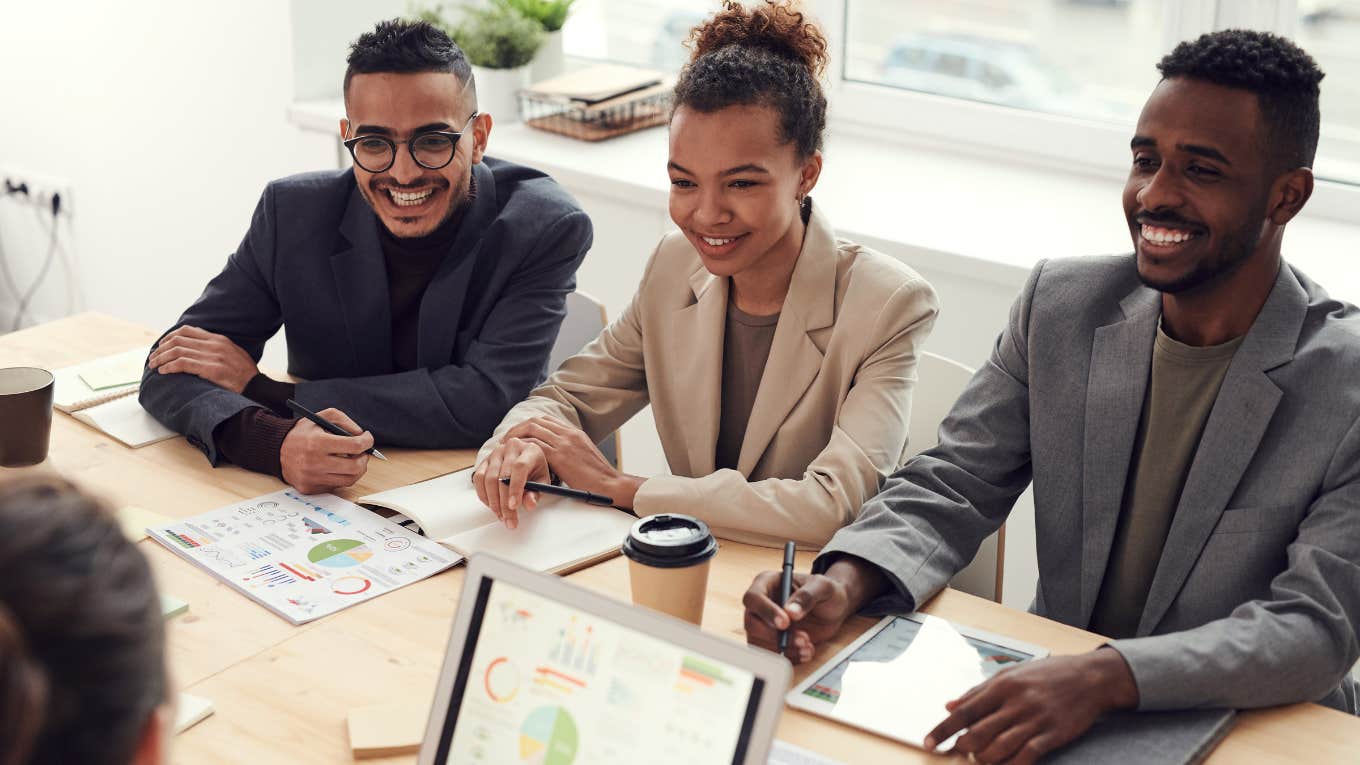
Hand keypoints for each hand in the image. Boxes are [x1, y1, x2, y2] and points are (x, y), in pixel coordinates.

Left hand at [148, 325, 258, 392]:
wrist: (257, 387)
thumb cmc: (245, 374)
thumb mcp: (233, 354)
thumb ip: (217, 349)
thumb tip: (198, 350)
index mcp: (218, 339)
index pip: (187, 331)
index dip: (170, 337)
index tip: (162, 346)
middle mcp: (214, 345)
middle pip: (178, 340)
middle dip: (161, 349)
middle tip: (153, 358)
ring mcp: (213, 356)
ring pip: (177, 351)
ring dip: (161, 358)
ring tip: (154, 366)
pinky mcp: (211, 369)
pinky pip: (183, 364)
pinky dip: (169, 366)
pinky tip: (163, 371)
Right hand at [279, 408, 372, 494]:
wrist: (277, 449)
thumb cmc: (303, 433)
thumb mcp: (322, 417)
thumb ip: (345, 422)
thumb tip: (362, 436)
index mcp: (318, 442)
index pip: (354, 446)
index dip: (367, 441)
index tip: (367, 439)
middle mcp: (314, 463)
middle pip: (355, 467)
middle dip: (364, 458)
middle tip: (362, 453)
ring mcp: (311, 478)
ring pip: (349, 480)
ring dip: (356, 469)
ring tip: (352, 460)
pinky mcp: (310, 488)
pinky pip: (336, 486)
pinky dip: (341, 476)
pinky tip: (336, 467)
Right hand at [473, 436, 549, 529]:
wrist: (525, 459)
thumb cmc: (535, 470)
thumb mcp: (542, 481)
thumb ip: (536, 493)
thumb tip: (529, 504)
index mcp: (529, 450)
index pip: (519, 467)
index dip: (515, 488)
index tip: (514, 506)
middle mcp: (510, 448)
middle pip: (502, 476)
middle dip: (504, 503)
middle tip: (509, 520)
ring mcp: (495, 453)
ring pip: (488, 479)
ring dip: (493, 502)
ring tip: (501, 516)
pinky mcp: (484, 461)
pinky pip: (478, 479)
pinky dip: (484, 495)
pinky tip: (492, 506)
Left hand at [502, 417, 643, 508]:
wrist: (610, 485)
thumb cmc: (598, 478)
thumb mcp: (584, 457)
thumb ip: (569, 452)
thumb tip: (553, 457)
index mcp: (574, 433)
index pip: (546, 420)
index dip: (528, 425)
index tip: (518, 434)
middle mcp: (569, 434)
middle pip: (536, 421)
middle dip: (517, 428)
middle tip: (506, 440)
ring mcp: (565, 443)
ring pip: (532, 430)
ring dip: (516, 437)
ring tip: (506, 448)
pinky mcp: (561, 456)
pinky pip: (535, 446)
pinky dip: (522, 449)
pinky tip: (514, 457)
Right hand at [742, 556, 886, 661]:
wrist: (833, 609)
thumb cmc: (825, 591)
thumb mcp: (822, 587)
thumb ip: (807, 596)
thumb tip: (791, 612)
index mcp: (767, 583)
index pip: (753, 598)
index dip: (766, 612)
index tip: (785, 623)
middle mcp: (761, 605)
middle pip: (752, 624)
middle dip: (776, 636)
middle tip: (802, 639)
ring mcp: (763, 625)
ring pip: (760, 643)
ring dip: (784, 649)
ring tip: (808, 646)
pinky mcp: (771, 642)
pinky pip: (771, 655)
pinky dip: (789, 658)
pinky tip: (806, 652)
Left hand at [925, 647, 1138, 763]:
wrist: (1090, 678)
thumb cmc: (1047, 674)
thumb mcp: (1011, 674)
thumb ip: (978, 691)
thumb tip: (949, 705)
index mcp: (1002, 685)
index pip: (965, 711)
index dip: (943, 729)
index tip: (929, 742)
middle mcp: (1016, 702)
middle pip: (978, 733)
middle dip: (963, 748)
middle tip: (959, 752)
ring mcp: (1035, 719)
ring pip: (998, 748)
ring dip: (984, 759)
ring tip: (980, 759)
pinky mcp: (1052, 734)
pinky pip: (1026, 755)